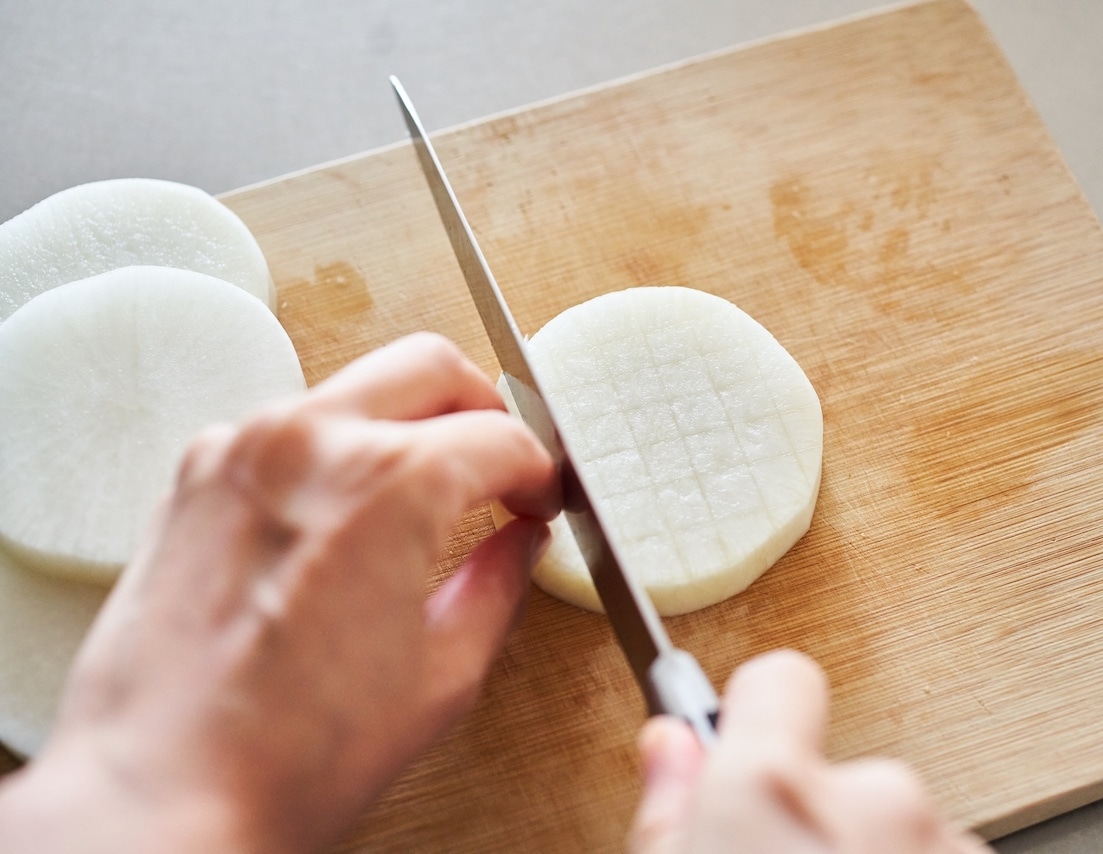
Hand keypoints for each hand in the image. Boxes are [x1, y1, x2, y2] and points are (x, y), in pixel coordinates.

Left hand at [0, 333, 559, 852]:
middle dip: (484, 410)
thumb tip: (519, 543)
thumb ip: (498, 585)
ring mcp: (244, 446)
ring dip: (405, 425)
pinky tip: (343, 517)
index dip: (539, 472)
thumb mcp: (442, 674)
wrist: (163, 792)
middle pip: (432, 367)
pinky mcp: (199, 472)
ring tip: (422, 497)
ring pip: (357, 387)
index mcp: (389, 484)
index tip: (539, 500)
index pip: (501, 437)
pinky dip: (334, 451)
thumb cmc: (291, 753)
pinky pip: (290, 427)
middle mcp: (311, 439)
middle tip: (497, 469)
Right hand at [630, 651, 990, 853]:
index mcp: (775, 787)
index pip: (780, 679)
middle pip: (849, 774)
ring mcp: (947, 845)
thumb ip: (671, 811)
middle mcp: (878, 799)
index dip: (759, 720)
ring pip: (903, 835)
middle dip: (824, 823)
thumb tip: (672, 748)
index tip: (747, 755)